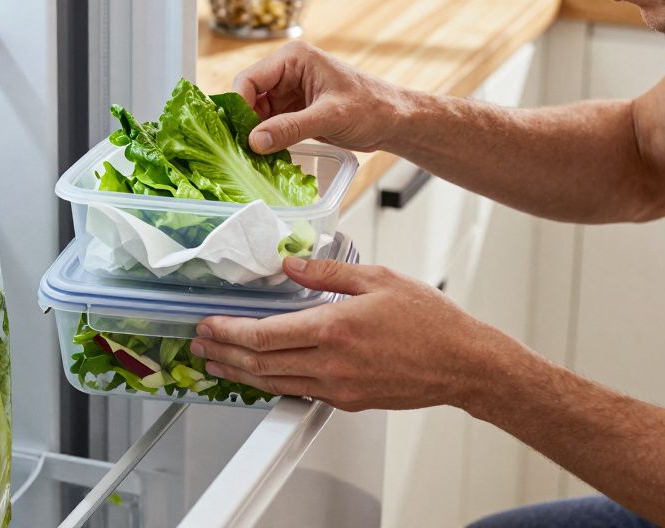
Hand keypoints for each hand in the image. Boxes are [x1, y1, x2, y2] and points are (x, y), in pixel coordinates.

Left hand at [192, 256, 521, 411]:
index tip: (209, 324)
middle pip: (261, 364)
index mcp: (334, 328)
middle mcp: (331, 363)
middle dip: (224, 355)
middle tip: (201, 345)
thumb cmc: (430, 321)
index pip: (265, 335)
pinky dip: (272, 383)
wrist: (463, 364)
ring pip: (275, 383)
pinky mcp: (348, 401)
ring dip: (241, 374)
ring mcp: (339, 387)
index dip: (229, 332)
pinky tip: (261, 374)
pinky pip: (299, 392)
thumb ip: (327, 271)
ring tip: (217, 363)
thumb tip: (289, 263)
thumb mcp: (378, 278)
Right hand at [233, 41, 411, 153]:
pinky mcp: (295, 111)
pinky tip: (268, 156)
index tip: (242, 134)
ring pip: (258, 114)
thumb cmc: (372, 107)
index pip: (250, 79)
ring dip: (257, 134)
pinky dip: (268, 140)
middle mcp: (288, 71)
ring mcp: (290, 92)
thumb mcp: (330, 117)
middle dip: (247, 123)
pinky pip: (271, 125)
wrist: (395, 121)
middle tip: (246, 150)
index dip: (241, 106)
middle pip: (250, 97)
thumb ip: (291, 128)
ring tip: (256, 157)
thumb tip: (255, 141)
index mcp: (294, 58)